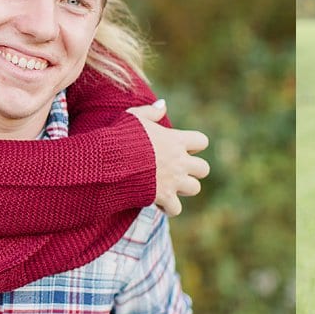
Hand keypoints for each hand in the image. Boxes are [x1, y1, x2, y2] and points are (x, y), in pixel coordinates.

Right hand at [126, 102, 210, 216]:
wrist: (111, 162)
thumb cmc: (120, 137)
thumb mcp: (134, 117)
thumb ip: (150, 111)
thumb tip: (163, 104)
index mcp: (176, 140)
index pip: (201, 141)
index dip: (194, 145)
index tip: (180, 148)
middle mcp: (180, 161)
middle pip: (204, 169)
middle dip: (193, 170)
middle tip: (176, 170)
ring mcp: (174, 181)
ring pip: (194, 188)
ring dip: (183, 189)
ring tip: (169, 186)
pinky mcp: (164, 197)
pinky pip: (176, 209)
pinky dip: (169, 208)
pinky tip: (159, 203)